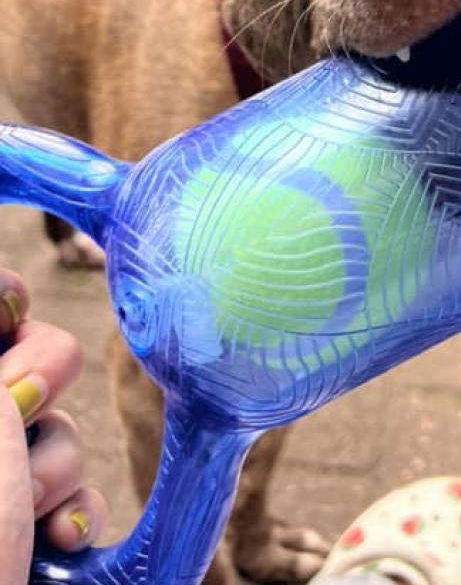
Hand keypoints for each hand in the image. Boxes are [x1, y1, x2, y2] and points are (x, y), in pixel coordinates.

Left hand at [0, 269, 108, 584]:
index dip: (2, 300)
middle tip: (24, 408)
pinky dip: (73, 509)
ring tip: (29, 514)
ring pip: (53, 425)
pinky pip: (71, 486)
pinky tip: (56, 541)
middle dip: (41, 384)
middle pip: (26, 357)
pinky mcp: (19, 529)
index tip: (5, 320)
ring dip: (55, 465)